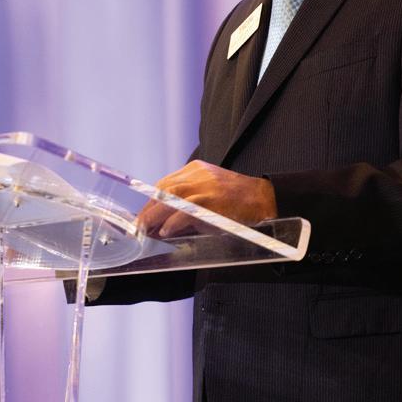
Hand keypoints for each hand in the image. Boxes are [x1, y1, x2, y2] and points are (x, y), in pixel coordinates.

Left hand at [136, 160, 277, 237]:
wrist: (263, 199)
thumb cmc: (237, 200)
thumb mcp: (211, 193)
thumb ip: (188, 202)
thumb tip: (164, 224)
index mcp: (196, 170)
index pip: (165, 183)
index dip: (151, 200)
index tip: (143, 215)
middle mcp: (198, 175)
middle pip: (163, 189)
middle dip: (149, 209)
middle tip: (139, 226)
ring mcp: (204, 187)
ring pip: (170, 198)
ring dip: (154, 215)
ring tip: (145, 230)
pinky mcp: (211, 201)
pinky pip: (185, 211)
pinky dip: (173, 222)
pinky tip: (166, 231)